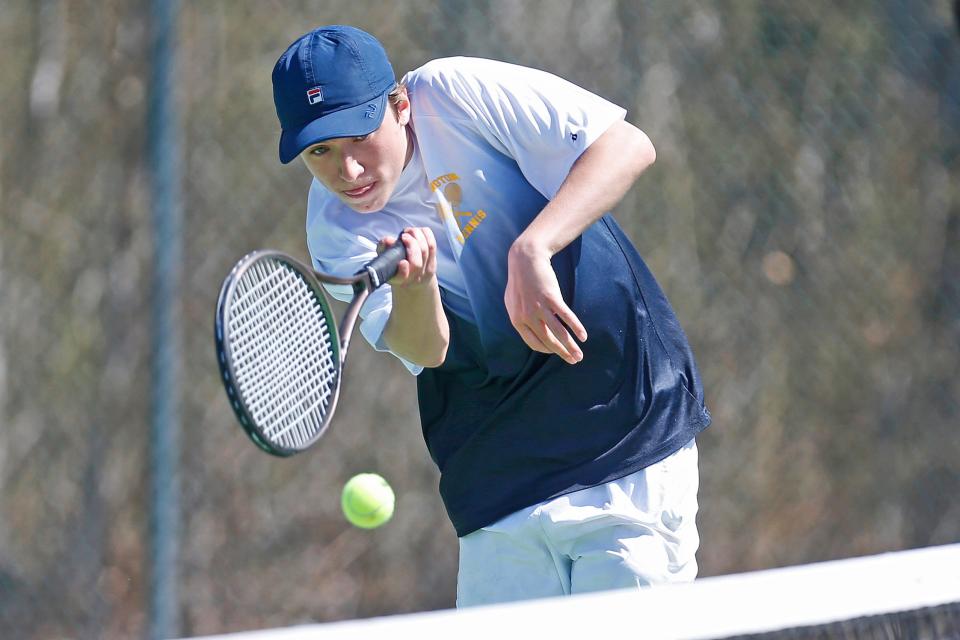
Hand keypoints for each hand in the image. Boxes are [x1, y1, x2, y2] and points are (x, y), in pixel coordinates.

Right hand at [378, 227, 437, 289]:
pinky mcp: (432, 263)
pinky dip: (427, 235)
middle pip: (417, 262)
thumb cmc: (394, 267)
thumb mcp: (384, 260)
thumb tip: (387, 240)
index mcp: (398, 279)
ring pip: (426, 251)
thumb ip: (384, 250)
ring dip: (418, 237)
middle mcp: (413, 277)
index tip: (402, 262)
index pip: (402, 277)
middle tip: (404, 236)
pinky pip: (432, 246)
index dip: (403, 270)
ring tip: (409, 231)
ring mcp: (425, 271)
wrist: (412, 280)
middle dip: (411, 244)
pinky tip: (419, 231)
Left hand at [505, 239, 586, 363]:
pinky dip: (576, 327)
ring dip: (571, 346)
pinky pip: (566, 316)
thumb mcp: (513, 303)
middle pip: (548, 341)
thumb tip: (529, 331)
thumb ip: (520, 318)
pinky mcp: (551, 298)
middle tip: (574, 360)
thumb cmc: (520, 281)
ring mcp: (539, 308)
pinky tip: (583, 336)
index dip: (548, 350)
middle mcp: (527, 317)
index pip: (534, 344)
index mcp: (517, 321)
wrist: (525, 259)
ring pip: (558, 333)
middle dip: (562, 353)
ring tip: (579, 355)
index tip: (558, 351)